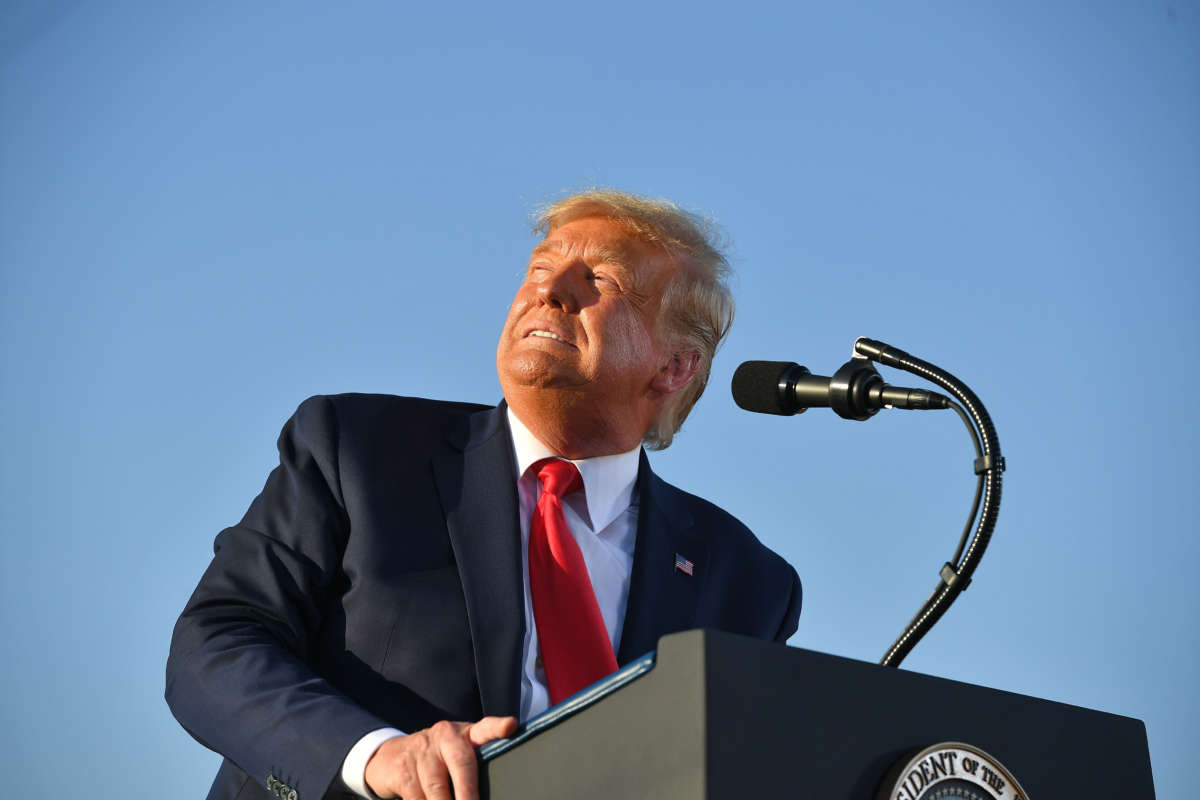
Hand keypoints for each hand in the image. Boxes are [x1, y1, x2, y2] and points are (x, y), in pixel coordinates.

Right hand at [364, 716, 517, 799]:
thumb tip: (495, 789)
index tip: (510, 726)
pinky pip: (416, 797)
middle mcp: (445, 736)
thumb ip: (474, 765)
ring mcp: (422, 751)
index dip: (497, 727)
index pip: (484, 727)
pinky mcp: (403, 769)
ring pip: (437, 788)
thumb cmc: (438, 759)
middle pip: (461, 764)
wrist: (390, 755)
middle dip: (468, 793)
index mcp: (465, 733)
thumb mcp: (457, 753)